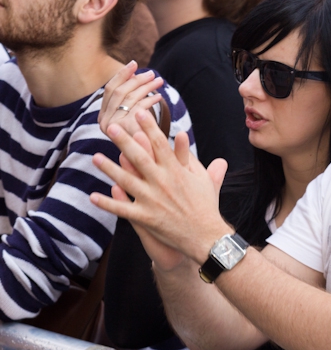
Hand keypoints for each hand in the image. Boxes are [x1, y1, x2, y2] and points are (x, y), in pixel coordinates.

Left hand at [89, 110, 229, 265]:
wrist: (205, 236)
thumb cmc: (207, 207)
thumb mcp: (208, 183)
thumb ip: (208, 168)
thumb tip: (218, 157)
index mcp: (177, 171)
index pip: (161, 145)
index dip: (149, 128)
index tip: (139, 114)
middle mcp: (162, 182)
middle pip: (139, 158)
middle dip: (124, 141)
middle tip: (111, 127)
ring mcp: (152, 200)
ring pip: (126, 181)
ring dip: (109, 169)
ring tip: (96, 157)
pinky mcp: (146, 217)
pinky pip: (122, 209)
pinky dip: (107, 203)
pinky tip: (93, 196)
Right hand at [99, 61, 162, 136]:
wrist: (147, 166)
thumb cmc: (142, 141)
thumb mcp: (132, 120)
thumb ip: (129, 101)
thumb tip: (135, 72)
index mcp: (103, 118)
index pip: (109, 90)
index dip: (121, 75)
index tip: (134, 63)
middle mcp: (104, 122)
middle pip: (119, 92)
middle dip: (136, 80)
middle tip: (153, 74)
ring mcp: (113, 127)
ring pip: (130, 98)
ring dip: (146, 87)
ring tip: (159, 82)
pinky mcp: (126, 130)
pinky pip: (138, 108)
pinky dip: (150, 100)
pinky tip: (159, 97)